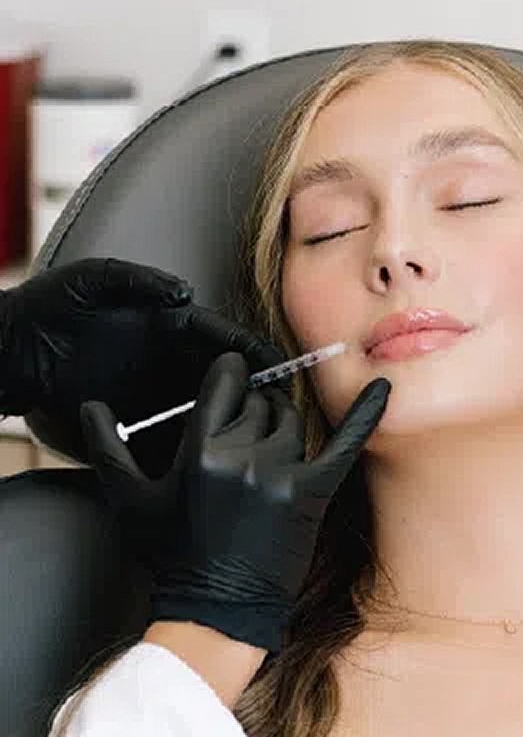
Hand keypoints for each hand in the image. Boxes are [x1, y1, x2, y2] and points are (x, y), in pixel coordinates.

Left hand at [0, 258, 282, 474]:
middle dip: (254, 388)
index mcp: (163, 323)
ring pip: (203, 406)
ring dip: (230, 419)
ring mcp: (150, 390)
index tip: (279, 364)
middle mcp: (165, 358)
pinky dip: (190, 444)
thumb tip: (185, 293)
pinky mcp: (130, 418)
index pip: (219, 335)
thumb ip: (137, 279)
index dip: (251, 348)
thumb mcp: (89, 280)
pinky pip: (169, 433)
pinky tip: (209, 457)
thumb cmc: (44, 306)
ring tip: (256, 437)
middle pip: (222, 374)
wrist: (4, 351)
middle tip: (281, 409)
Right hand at [80, 352, 390, 651]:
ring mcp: (282, 475)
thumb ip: (107, 447)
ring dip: (279, 425)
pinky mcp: (312, 494)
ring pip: (291, 420)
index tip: (230, 379)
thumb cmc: (172, 554)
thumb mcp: (130, 500)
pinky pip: (344, 445)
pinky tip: (384, 389)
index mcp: (201, 451)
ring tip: (263, 453)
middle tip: (241, 435)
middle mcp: (244, 457)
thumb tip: (90, 405)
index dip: (229, 375)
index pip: (227, 381)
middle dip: (251, 409)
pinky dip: (365, 415)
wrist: (215, 612)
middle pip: (261, 401)